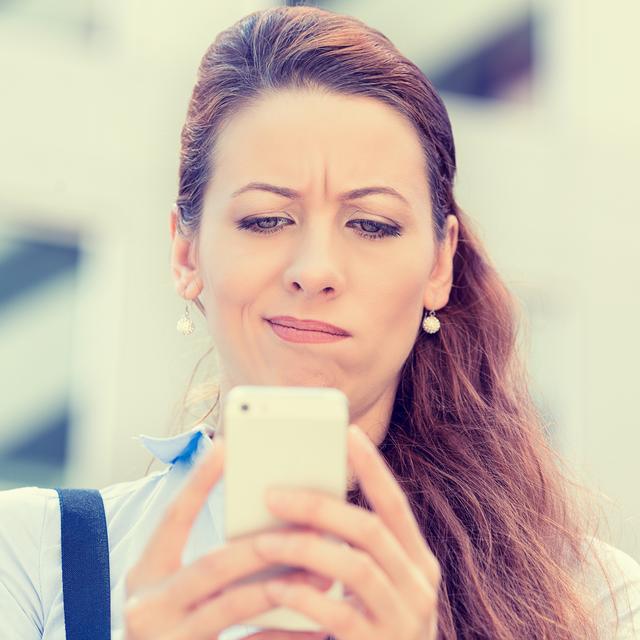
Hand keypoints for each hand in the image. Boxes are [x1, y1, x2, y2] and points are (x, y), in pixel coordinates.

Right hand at [124, 436, 331, 639]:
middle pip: (213, 564)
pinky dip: (283, 636)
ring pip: (233, 605)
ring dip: (283, 587)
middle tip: (307, 528)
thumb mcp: (172, 592)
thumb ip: (206, 563)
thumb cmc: (172, 628)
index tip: (226, 446)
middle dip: (264, 544)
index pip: (173, 519)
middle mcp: (147, 606)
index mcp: (145, 576)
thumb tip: (266, 519)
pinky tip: (315, 626)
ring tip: (322, 574)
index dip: (199, 482)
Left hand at [251, 424, 440, 639]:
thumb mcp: (371, 586)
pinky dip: (302, 598)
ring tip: (262, 540)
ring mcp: (404, 619)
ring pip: (354, 566)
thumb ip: (351, 549)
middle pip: (370, 529)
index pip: (395, 504)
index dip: (372, 467)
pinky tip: (273, 591)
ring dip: (304, 548)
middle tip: (272, 493)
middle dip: (319, 506)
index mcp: (417, 560)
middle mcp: (419, 585)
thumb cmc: (371, 630)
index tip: (347, 432)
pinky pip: (338, 614)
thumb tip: (301, 503)